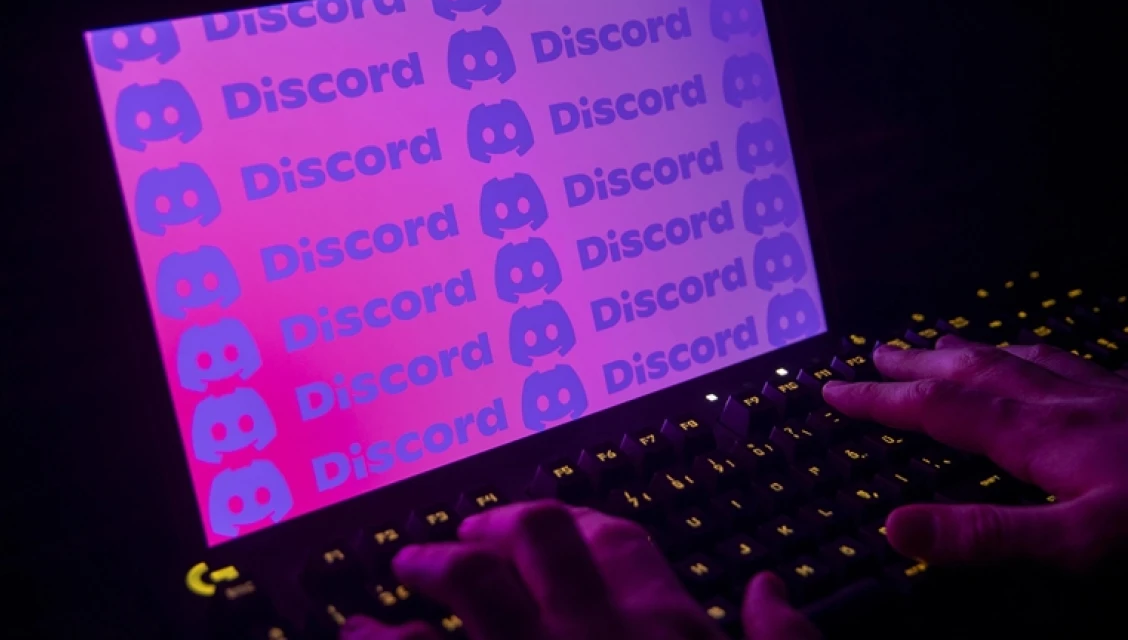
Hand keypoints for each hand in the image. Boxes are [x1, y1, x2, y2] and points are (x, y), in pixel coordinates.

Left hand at [342, 501, 819, 639]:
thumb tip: (767, 590)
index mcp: (665, 631)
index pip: (613, 539)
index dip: (570, 518)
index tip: (538, 522)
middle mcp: (590, 637)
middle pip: (526, 540)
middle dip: (480, 532)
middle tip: (448, 545)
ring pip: (459, 591)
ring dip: (420, 579)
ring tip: (379, 605)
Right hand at [823, 335, 1127, 569]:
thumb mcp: (1078, 541)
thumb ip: (988, 534)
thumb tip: (896, 529)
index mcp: (1036, 435)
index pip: (937, 408)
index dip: (880, 400)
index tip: (835, 390)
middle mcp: (1062, 402)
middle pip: (972, 370)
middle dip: (917, 363)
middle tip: (876, 354)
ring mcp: (1104, 394)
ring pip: (1020, 360)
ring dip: (971, 352)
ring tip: (944, 341)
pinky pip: (1070, 363)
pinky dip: (1037, 355)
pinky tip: (1044, 360)